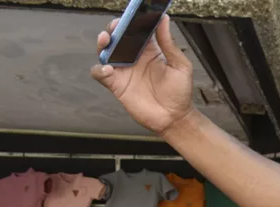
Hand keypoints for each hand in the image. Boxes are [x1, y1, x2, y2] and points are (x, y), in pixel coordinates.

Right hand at [91, 15, 194, 135]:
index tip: (132, 15)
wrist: (174, 118)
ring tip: (106, 39)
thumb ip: (168, 43)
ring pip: (105, 52)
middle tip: (117, 26)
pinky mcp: (116, 85)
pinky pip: (100, 73)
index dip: (132, 21)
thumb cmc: (180, 92)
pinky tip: (108, 69)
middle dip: (114, 29)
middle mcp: (133, 57)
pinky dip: (100, 69)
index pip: (136, 30)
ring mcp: (123, 71)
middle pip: (117, 38)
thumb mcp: (180, 66)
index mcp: (148, 50)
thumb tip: (164, 18)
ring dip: (102, 44)